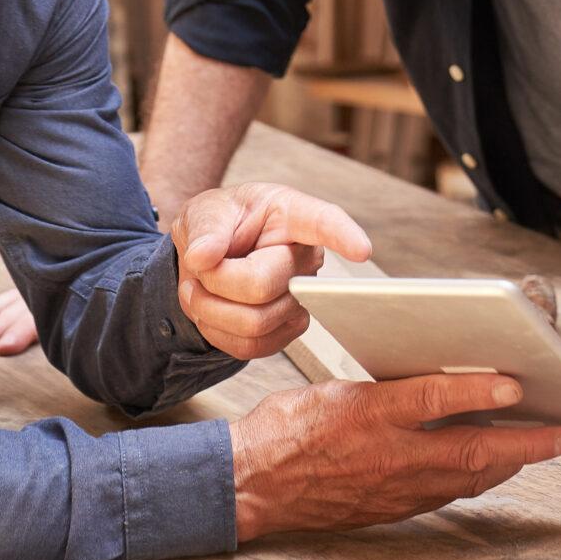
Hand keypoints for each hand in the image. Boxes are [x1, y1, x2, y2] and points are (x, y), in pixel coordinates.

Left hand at [170, 182, 372, 359]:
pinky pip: (250, 347)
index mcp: (292, 215)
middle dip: (214, 282)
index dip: (343, 236)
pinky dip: (217, 332)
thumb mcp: (204, 212)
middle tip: (199, 268)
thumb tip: (204, 257)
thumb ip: (205, 229)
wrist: (210, 258)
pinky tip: (213, 310)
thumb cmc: (218, 226)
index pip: (323, 222)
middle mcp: (307, 259)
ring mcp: (303, 298)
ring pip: (254, 324)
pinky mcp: (289, 330)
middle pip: (260, 286)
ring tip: (201, 287)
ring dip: (210, 310)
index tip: (361, 250)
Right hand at [230, 372, 560, 539]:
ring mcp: (393, 490)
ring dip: (512, 463)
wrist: (250, 486)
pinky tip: (496, 464)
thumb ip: (387, 388)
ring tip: (545, 446)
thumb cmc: (286, 429)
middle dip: (526, 444)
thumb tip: (437, 379)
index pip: (432, 400)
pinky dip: (479, 477)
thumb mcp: (333, 389)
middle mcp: (387, 456)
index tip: (516, 384)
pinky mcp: (392, 510)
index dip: (477, 392)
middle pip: (471, 451)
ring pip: (468, 477)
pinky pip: (448, 492)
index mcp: (367, 415)